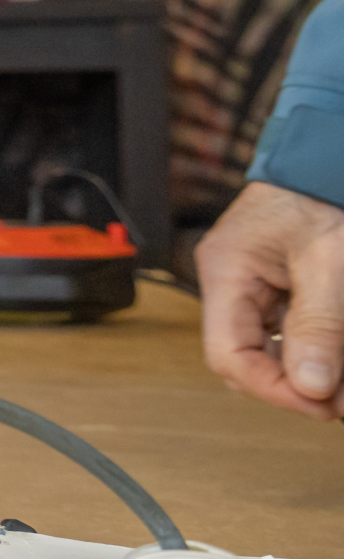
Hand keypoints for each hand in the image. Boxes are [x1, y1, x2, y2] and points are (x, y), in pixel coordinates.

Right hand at [198, 179, 343, 419]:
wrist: (334, 152)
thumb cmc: (326, 188)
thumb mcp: (331, 261)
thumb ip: (319, 325)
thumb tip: (311, 387)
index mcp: (226, 272)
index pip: (228, 354)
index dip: (273, 389)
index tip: (322, 405)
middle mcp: (232, 282)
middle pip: (247, 357)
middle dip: (295, 385)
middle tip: (342, 402)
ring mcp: (255, 283)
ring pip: (273, 348)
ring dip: (312, 370)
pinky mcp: (281, 283)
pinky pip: (292, 329)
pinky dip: (320, 347)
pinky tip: (341, 357)